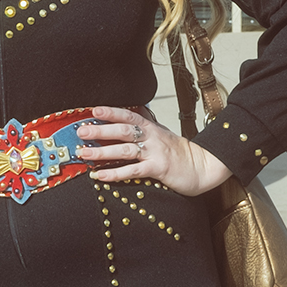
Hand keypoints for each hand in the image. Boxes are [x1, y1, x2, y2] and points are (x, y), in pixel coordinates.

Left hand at [76, 105, 232, 195]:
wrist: (205, 166)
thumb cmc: (181, 154)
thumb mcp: (163, 134)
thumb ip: (147, 125)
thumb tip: (133, 114)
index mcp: (152, 127)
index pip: (129, 114)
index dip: (111, 111)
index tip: (93, 111)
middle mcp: (152, 137)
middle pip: (123, 130)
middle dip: (100, 130)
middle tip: (81, 132)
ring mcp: (155, 152)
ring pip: (125, 149)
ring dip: (102, 151)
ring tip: (84, 154)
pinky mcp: (158, 169)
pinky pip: (133, 171)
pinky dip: (115, 173)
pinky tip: (101, 175)